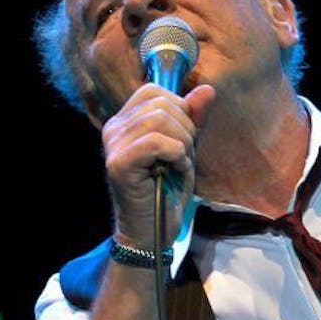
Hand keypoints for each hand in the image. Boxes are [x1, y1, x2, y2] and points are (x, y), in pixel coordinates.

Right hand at [102, 83, 215, 248]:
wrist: (154, 229)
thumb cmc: (167, 189)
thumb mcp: (187, 147)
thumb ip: (194, 118)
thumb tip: (208, 89)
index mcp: (125, 120)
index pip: (154, 91)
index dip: (180, 109)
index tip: (183, 138)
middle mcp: (113, 128)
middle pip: (161, 103)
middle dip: (185, 129)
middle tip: (181, 157)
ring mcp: (112, 145)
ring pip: (159, 120)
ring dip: (182, 143)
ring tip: (177, 165)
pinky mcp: (119, 164)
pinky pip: (155, 142)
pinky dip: (176, 155)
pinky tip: (174, 170)